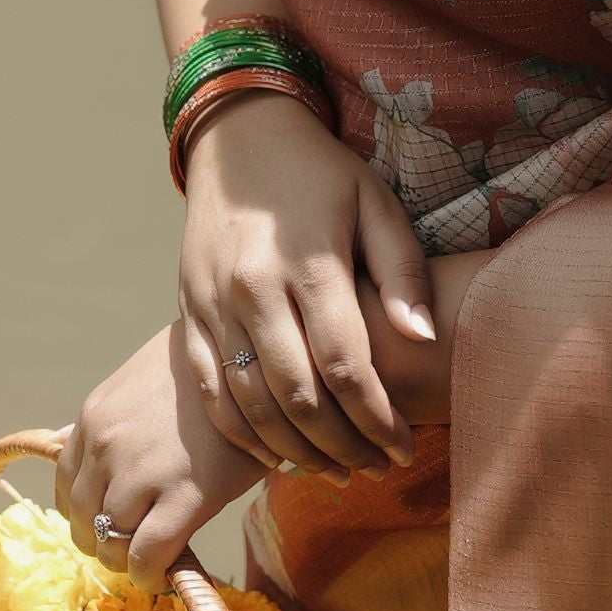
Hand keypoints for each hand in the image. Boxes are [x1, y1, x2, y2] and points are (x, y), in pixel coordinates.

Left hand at [59, 323, 266, 575]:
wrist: (253, 362)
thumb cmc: (201, 374)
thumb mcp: (135, 386)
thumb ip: (102, 422)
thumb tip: (58, 441)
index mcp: (93, 421)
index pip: (66, 490)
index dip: (87, 516)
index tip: (112, 523)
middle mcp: (106, 448)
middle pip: (83, 523)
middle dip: (105, 543)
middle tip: (135, 545)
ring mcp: (141, 473)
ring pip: (110, 544)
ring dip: (127, 562)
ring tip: (153, 559)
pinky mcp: (184, 496)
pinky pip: (147, 556)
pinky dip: (150, 576)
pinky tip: (165, 573)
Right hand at [176, 91, 436, 478]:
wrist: (239, 139)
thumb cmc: (323, 175)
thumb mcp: (377, 204)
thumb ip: (402, 271)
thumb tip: (423, 338)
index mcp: (307, 263)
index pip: (344, 364)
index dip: (376, 417)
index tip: (401, 448)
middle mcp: (253, 289)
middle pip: (296, 395)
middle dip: (341, 445)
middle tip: (373, 468)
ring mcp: (212, 304)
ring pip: (249, 403)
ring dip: (292, 449)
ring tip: (333, 470)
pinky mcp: (188, 313)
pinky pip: (208, 390)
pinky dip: (240, 432)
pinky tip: (275, 454)